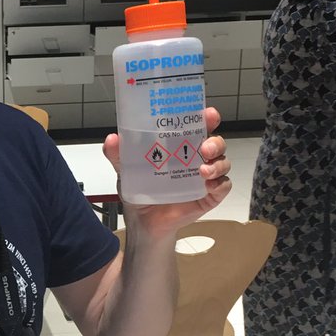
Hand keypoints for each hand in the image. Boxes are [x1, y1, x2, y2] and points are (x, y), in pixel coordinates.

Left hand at [103, 106, 231, 236]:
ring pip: (223, 163)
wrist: (143, 222)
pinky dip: (220, 184)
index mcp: (181, 146)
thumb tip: (112, 139)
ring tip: (203, 171)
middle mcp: (196, 158)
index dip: (207, 118)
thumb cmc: (140, 191)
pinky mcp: (209, 196)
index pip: (198, 127)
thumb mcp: (127, 170)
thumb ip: (118, 155)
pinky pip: (223, 187)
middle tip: (204, 148)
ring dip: (218, 164)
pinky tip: (209, 185)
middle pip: (216, 143)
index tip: (209, 114)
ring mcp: (205, 177)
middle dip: (215, 142)